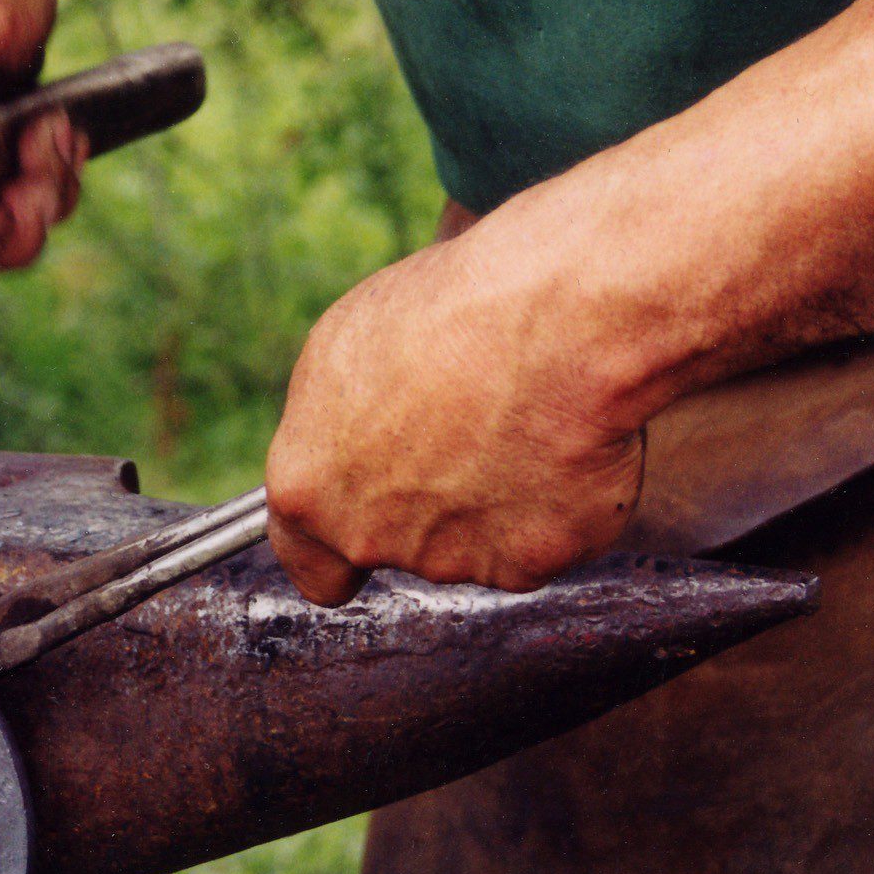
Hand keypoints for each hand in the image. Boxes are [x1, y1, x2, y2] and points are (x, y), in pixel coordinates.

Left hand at [265, 224, 649, 605]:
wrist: (561, 317)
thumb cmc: (452, 310)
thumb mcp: (347, 349)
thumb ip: (339, 427)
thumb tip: (355, 445)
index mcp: (309, 486)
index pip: (304, 559)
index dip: (335, 547)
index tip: (361, 528)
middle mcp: (369, 537)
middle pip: (397, 542)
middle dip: (426, 503)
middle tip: (467, 428)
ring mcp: (452, 558)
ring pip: (475, 545)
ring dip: (496, 499)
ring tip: (524, 415)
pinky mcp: (532, 563)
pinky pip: (545, 541)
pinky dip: (562, 505)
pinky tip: (569, 442)